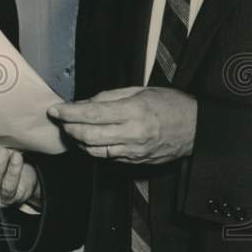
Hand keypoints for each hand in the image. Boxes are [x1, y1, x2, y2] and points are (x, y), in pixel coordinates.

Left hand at [48, 86, 196, 163]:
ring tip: (72, 129)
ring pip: (94, 150)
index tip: (54, 110)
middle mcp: (132, 134)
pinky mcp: (136, 161)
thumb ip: (109, 97)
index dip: (68, 113)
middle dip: (69, 128)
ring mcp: (134, 151)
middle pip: (88, 136)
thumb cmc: (170, 104)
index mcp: (133, 111)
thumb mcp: (140, 90)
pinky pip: (108, 157)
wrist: (197, 129)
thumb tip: (84, 103)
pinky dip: (94, 148)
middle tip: (61, 120)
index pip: (91, 114)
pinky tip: (90, 139)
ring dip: (78, 141)